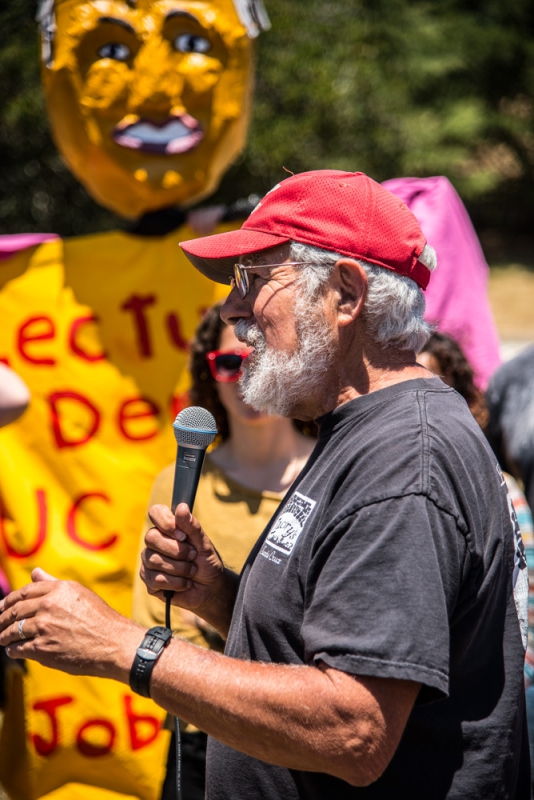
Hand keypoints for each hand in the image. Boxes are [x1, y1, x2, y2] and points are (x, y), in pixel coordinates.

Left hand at [0, 568, 139, 679]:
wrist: (113, 643)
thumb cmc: (100, 618)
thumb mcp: (79, 593)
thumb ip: (53, 583)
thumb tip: (35, 572)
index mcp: (58, 589)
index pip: (24, 592)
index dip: (9, 600)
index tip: (2, 606)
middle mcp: (49, 605)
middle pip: (15, 611)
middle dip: (3, 618)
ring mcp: (44, 627)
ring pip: (13, 630)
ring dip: (5, 636)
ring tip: (3, 638)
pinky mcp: (42, 648)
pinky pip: (19, 648)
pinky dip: (13, 650)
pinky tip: (13, 650)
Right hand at [141, 503, 236, 634]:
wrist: (210, 588)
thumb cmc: (206, 562)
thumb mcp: (204, 544)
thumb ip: (192, 527)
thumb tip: (181, 507)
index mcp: (167, 528)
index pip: (156, 512)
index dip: (166, 523)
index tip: (183, 535)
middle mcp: (155, 543)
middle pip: (151, 538)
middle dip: (177, 550)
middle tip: (192, 555)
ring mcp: (149, 561)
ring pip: (154, 560)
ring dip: (180, 568)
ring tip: (191, 571)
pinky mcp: (149, 581)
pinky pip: (155, 579)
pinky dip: (176, 583)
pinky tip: (184, 583)